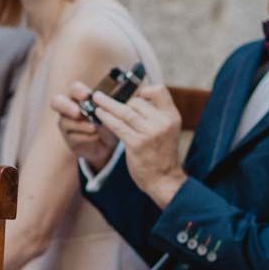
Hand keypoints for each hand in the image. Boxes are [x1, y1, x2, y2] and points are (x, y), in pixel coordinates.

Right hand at [52, 83, 117, 170]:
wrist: (109, 144)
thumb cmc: (111, 122)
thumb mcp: (113, 115)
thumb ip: (107, 109)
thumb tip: (103, 107)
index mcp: (81, 97)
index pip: (74, 89)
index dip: (78, 91)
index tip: (87, 96)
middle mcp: (69, 107)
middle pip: (56, 101)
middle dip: (66, 106)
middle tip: (77, 112)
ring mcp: (66, 123)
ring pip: (65, 122)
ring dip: (82, 125)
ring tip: (95, 128)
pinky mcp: (68, 139)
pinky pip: (72, 137)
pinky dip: (86, 137)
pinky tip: (96, 137)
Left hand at [84, 83, 185, 206]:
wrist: (164, 180)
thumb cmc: (162, 154)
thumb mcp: (167, 131)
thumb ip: (155, 115)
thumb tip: (136, 98)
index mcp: (172, 116)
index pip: (160, 91)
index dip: (145, 90)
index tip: (134, 95)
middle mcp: (162, 122)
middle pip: (137, 102)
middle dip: (121, 102)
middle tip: (107, 100)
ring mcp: (149, 133)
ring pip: (124, 111)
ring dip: (107, 104)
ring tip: (96, 99)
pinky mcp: (136, 144)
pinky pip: (117, 125)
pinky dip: (106, 117)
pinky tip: (99, 114)